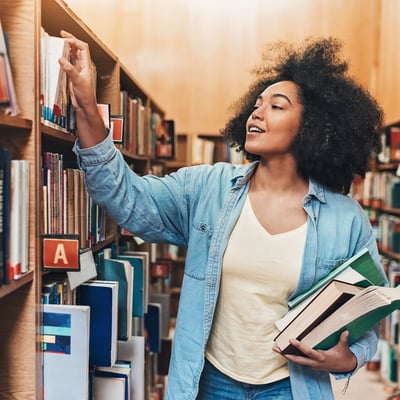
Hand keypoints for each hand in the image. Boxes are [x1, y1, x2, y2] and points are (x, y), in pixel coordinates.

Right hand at [58, 30, 105, 146]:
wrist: (85, 107)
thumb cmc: (86, 96)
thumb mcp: (77, 81)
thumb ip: (69, 70)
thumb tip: (61, 59)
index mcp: (87, 66)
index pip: (83, 48)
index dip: (75, 41)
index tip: (65, 37)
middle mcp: (83, 67)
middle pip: (78, 49)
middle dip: (71, 41)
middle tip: (62, 34)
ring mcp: (78, 71)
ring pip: (73, 56)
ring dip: (67, 49)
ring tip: (60, 43)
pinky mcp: (73, 76)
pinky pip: (69, 64)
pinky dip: (64, 58)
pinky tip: (59, 57)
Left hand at [273, 331, 356, 372]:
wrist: (346, 367)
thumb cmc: (343, 356)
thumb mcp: (344, 348)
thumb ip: (343, 339)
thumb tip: (345, 331)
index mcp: (322, 357)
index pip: (308, 352)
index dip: (300, 346)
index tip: (291, 339)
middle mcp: (315, 363)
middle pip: (298, 360)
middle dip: (286, 354)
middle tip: (276, 348)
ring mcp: (313, 365)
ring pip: (297, 361)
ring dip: (286, 355)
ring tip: (276, 349)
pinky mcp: (312, 365)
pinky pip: (300, 361)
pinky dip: (291, 357)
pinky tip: (284, 352)